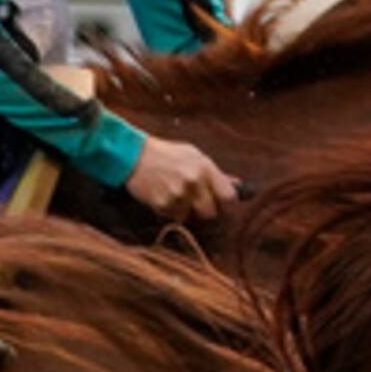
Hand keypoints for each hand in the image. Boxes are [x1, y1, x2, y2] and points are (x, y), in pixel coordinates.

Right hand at [124, 136, 239, 223]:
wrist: (133, 155)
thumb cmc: (166, 154)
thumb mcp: (194, 155)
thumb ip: (215, 172)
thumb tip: (237, 184)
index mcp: (205, 168)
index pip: (229, 196)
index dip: (228, 204)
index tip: (223, 205)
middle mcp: (194, 182)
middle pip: (211, 213)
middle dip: (206, 211)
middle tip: (197, 202)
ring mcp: (178, 195)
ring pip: (191, 217)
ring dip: (186, 211)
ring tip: (176, 196)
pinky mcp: (162, 205)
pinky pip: (174, 218)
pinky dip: (171, 212)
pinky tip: (165, 197)